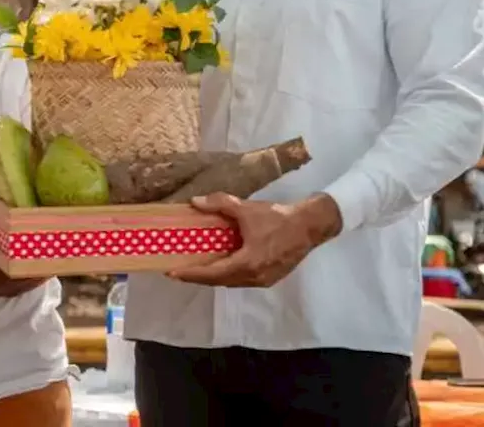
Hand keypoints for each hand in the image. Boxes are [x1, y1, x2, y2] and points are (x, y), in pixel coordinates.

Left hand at [167, 192, 342, 287]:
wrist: (311, 225)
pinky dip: (228, 274)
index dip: (191, 274)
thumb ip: (219, 204)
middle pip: (220, 281)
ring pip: (232, 282)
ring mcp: (264, 280)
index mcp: (248, 263)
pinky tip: (221, 265)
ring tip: (196, 269)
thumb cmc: (278, 218)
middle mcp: (255, 277)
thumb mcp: (246, 208)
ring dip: (214, 277)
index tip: (172, 273)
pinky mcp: (271, 278)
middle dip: (198, 277)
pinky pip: (243, 280)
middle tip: (179, 271)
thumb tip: (194, 202)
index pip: (212, 273)